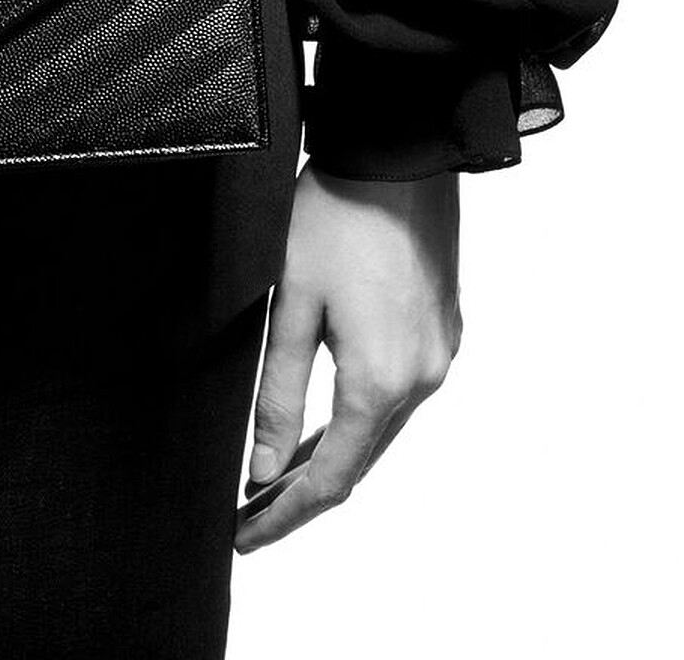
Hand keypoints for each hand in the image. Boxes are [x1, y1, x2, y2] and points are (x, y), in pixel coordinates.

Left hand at [234, 160, 461, 553]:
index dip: (283, 515)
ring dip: (335, 451)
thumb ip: (278, 395)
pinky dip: (362, 413)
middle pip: (361, 459)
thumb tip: (264, 469)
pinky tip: (330, 412)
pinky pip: (400, 392)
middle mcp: (423, 377)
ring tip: (279, 469)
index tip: (244, 537)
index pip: (330, 478)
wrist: (400, 148)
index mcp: (382, 380)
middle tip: (250, 511)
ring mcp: (440, 352)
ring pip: (382, 427)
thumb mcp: (291, 305)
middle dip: (304, 491)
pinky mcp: (443, 326)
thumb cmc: (337, 213)